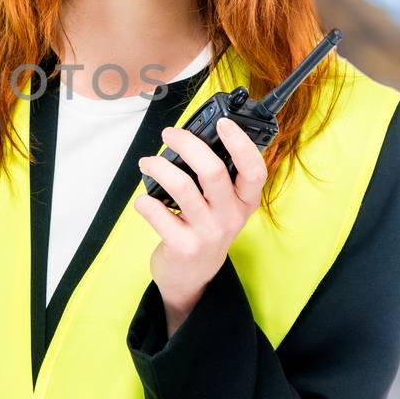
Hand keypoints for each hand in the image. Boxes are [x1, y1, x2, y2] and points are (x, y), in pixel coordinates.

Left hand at [134, 117, 267, 335]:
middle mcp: (230, 217)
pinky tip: (145, 200)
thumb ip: (216, 176)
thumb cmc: (204, 228)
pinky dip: (145, 201)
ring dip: (158, 167)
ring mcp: (208, 233)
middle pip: (212, 170)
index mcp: (244, 202)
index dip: (241, 143)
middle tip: (170, 134)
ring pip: (181, 186)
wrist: (191, 275)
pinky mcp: (183, 246)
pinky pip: (157, 212)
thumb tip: (192, 138)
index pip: (254, 170)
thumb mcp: (222, 205)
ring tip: (148, 162)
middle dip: (187, 144)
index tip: (223, 123)